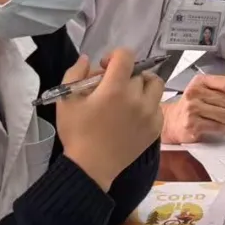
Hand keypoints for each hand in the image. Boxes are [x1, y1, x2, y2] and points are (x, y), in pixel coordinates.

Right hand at [55, 51, 164, 189]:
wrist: (91, 167)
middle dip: (125, 74)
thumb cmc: (76, 133)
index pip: (126, 56)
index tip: (105, 67)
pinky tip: (134, 114)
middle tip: (112, 86)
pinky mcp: (156, 128)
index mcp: (115, 89)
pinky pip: (157, 106)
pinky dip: (148, 104)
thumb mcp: (66, 100)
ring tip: (129, 96)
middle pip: (138, 72)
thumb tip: (87, 59)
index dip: (114, 56)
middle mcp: (137, 98)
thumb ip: (75, 73)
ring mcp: (150, 114)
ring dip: (142, 85)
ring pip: (155, 86)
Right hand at [161, 74, 224, 145]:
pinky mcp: (193, 125)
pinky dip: (219, 128)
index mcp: (200, 81)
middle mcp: (195, 93)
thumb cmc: (192, 106)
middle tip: (223, 112)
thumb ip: (221, 89)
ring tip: (215, 119)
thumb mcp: (203, 90)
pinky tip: (210, 126)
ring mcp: (192, 109)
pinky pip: (219, 127)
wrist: (171, 121)